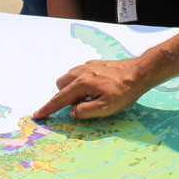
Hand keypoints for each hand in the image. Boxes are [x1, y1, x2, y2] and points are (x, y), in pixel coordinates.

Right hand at [32, 58, 148, 119]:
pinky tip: (96, 87)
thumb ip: (85, 111)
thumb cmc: (125, 91)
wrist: (140, 72)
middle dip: (63, 96)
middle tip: (79, 106)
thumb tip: (72, 111)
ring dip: (72, 88)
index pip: (60, 99)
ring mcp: (89, 65)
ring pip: (70, 76)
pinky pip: (80, 72)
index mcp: (82, 84)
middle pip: (61, 84)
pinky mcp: (96, 63)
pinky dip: (81, 81)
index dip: (48, 108)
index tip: (38, 114)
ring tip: (89, 97)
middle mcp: (82, 72)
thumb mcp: (106, 108)